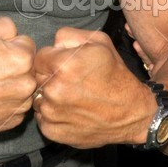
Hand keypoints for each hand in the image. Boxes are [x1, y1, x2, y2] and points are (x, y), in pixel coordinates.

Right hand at [0, 17, 35, 134]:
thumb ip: (3, 25)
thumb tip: (14, 31)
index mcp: (21, 60)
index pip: (27, 44)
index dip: (9, 45)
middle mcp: (27, 85)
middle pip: (28, 67)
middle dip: (13, 64)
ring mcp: (21, 106)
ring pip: (23, 87)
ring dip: (11, 84)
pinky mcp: (13, 121)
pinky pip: (16, 105)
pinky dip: (6, 102)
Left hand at [32, 27, 152, 147]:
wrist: (130, 113)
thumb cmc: (115, 76)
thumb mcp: (100, 42)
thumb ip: (68, 35)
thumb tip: (52, 44)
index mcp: (63, 65)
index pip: (39, 57)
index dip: (52, 59)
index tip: (66, 65)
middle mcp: (54, 90)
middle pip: (37, 77)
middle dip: (50, 77)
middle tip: (72, 82)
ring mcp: (52, 113)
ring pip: (38, 98)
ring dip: (50, 96)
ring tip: (73, 97)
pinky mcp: (52, 131)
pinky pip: (42, 117)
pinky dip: (54, 115)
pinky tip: (72, 111)